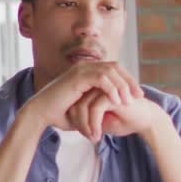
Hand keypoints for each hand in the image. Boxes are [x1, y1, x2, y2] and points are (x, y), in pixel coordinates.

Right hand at [22, 61, 141, 131]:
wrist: (41, 114)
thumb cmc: (60, 114)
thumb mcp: (84, 108)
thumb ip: (97, 106)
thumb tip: (110, 114)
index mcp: (86, 71)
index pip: (114, 70)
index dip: (127, 81)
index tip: (137, 96)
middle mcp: (84, 67)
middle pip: (116, 67)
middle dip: (129, 82)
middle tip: (139, 97)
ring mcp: (81, 70)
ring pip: (111, 71)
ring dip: (123, 86)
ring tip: (129, 101)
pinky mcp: (78, 76)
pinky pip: (101, 78)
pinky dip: (112, 89)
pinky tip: (117, 101)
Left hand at [67, 90, 165, 142]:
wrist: (146, 121)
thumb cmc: (124, 121)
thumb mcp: (101, 123)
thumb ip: (86, 119)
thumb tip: (71, 121)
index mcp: (93, 92)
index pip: (74, 104)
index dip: (76, 121)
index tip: (84, 135)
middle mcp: (97, 87)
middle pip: (76, 105)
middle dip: (79, 124)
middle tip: (88, 138)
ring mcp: (104, 89)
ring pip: (83, 107)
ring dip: (85, 126)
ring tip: (93, 139)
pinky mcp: (112, 94)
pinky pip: (95, 109)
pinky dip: (94, 124)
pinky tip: (98, 135)